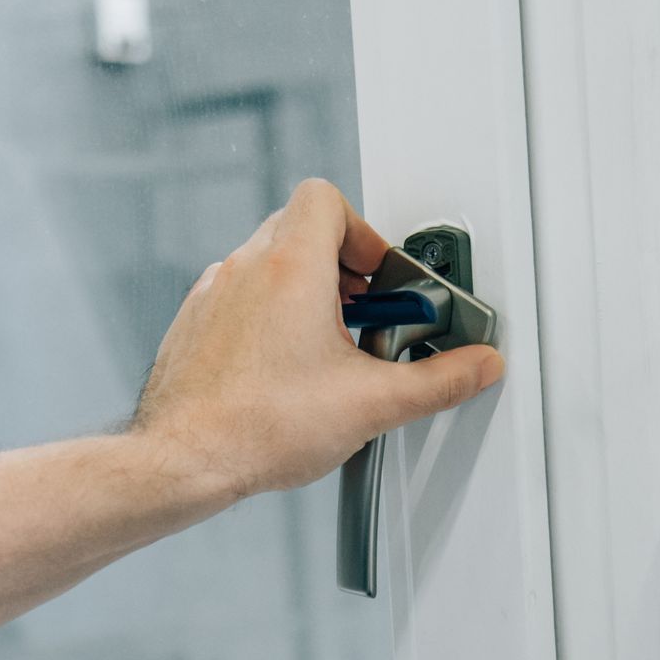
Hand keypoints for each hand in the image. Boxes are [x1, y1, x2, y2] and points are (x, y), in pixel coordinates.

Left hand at [130, 178, 505, 508]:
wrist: (184, 460)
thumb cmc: (256, 428)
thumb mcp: (371, 404)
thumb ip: (437, 382)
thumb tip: (475, 368)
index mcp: (290, 267)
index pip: (327, 199)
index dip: (363, 231)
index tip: (379, 277)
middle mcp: (245, 268)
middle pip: (300, 229)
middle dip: (341, 266)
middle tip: (362, 314)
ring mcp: (213, 295)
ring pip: (267, 264)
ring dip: (303, 292)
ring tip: (326, 347)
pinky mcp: (193, 325)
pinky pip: (238, 299)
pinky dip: (267, 318)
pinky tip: (283, 370)